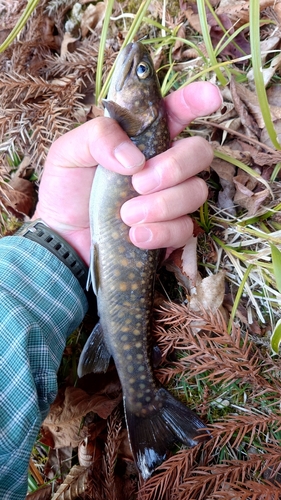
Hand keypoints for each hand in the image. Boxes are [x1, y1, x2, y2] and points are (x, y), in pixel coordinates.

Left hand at [33, 82, 221, 265]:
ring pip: (196, 193)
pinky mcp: (171, 230)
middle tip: (139, 183)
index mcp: (142, 138)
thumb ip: (97, 137)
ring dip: (162, 205)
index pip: (177, 111)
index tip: (212, 97)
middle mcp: (163, 164)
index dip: (197, 99)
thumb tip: (133, 158)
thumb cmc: (67, 190)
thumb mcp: (69, 153)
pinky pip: (185, 229)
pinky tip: (134, 235)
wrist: (63, 237)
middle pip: (200, 153)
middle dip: (175, 167)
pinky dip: (161, 233)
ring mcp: (171, 198)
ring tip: (126, 215)